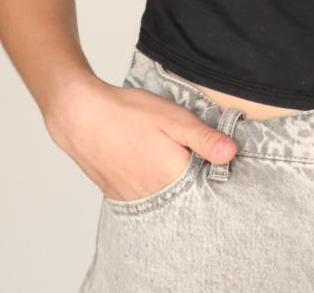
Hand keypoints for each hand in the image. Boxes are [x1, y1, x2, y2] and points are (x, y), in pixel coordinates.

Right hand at [45, 75, 237, 200]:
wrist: (81, 116)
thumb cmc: (128, 114)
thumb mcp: (174, 118)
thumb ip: (204, 139)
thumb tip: (232, 154)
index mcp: (173, 178)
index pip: (205, 185)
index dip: (210, 168)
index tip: (211, 153)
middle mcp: (155, 196)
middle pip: (185, 193)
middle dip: (191, 175)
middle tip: (181, 149)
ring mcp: (134, 199)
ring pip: (164, 197)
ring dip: (169, 181)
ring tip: (161, 153)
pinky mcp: (117, 195)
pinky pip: (144, 196)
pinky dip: (150, 184)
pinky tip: (145, 162)